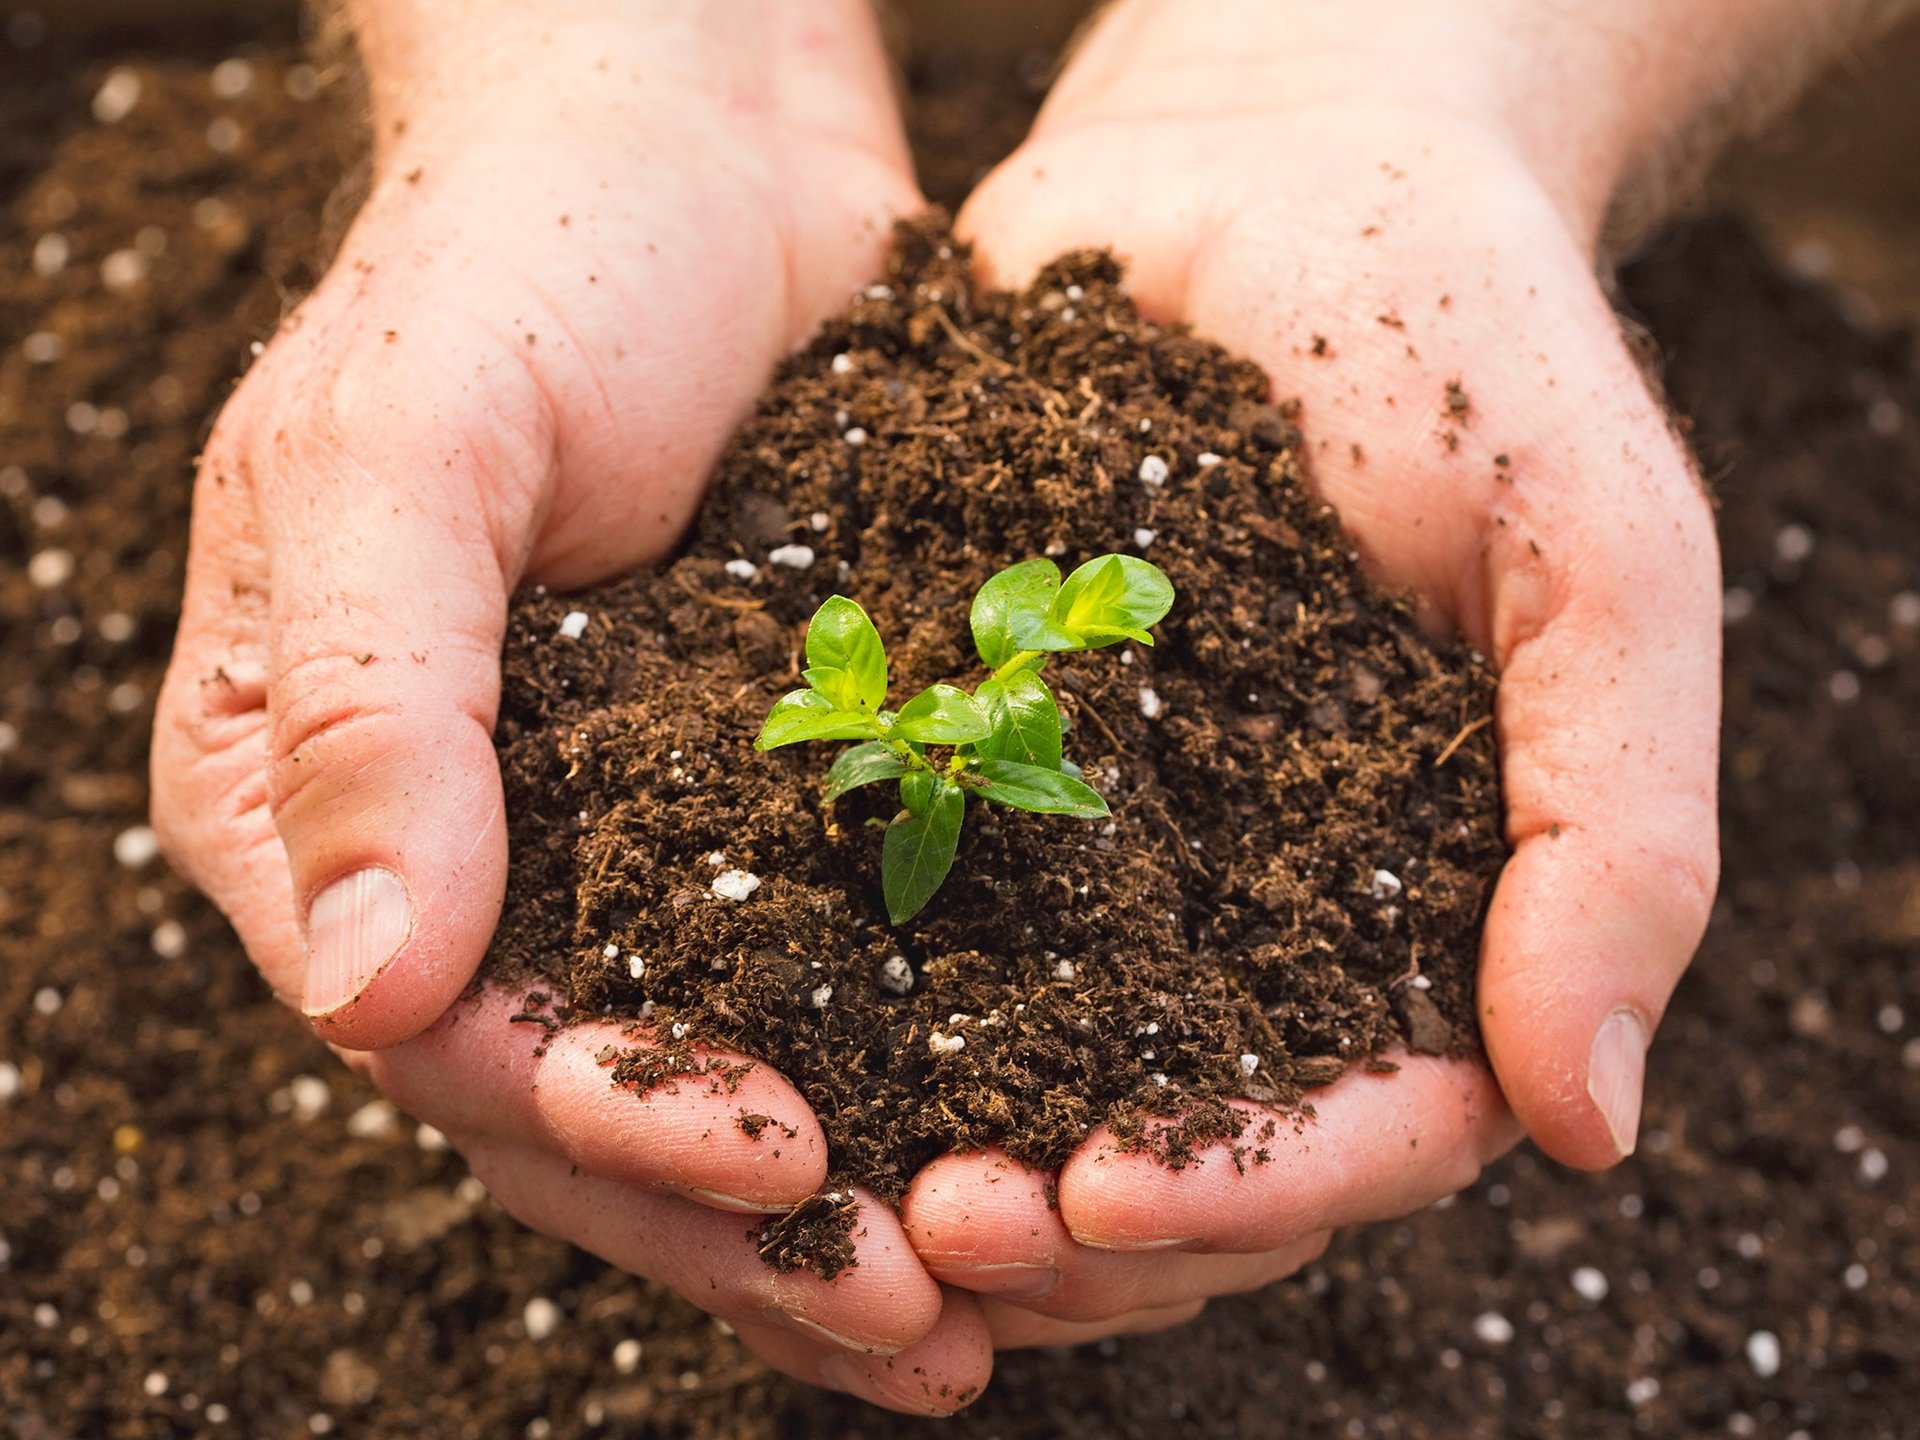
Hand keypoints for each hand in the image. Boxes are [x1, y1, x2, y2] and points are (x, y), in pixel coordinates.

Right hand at [151, 3, 991, 1410]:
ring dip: (856, 1193)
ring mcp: (633, 832)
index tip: (778, 1167)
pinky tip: (1039, 1138)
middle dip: (755, 1223)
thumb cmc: (517, 264)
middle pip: (603, 1098)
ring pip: (735, 1061)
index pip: (464, 1034)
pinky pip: (846, 960)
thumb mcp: (400, 448)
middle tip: (922, 1319)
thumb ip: (369, 706)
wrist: (692, 146)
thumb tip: (369, 994)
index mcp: (328, 803)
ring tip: (996, 1298)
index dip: (616, 1124)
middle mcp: (474, 851)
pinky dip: (928, 1062)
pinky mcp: (777, 789)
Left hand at [907, 0, 1719, 1343]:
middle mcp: (1252, 921)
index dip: (1245, 1189)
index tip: (1104, 1196)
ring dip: (928, 1147)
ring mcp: (1098, 853)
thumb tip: (1589, 1127)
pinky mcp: (962, 760)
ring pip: (1021, 1073)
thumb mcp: (1598, 568)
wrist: (1275, 174)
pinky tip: (745, 1018)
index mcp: (1419, 918)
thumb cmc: (1473, 354)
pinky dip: (832, 987)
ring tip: (823, 1171)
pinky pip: (898, 901)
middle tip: (933, 1227)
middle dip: (1061, 1220)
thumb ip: (1615, 833)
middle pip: (1175, 1150)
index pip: (1360, 1128)